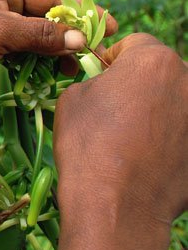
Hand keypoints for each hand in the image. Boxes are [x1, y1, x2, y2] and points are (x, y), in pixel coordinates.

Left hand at [0, 0, 115, 90]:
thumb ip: (39, 36)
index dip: (80, 13)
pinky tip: (49, 75)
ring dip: (53, 52)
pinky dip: (35, 61)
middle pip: (45, 16)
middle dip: (68, 36)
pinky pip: (20, 50)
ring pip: (34, 36)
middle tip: (93, 57)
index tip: (108, 29)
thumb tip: (79, 40)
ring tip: (72, 71)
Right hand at [53, 33, 187, 225]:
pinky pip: (183, 132)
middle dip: (142, 85)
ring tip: (136, 140)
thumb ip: (97, 78)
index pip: (134, 44)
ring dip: (160, 110)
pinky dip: (172, 139)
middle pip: (162, 71)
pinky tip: (151, 159)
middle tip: (117, 114)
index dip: (114, 60)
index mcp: (154, 60)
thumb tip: (110, 81)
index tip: (101, 81)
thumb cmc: (88, 146)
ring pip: (176, 101)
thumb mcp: (73, 98)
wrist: (118, 206)